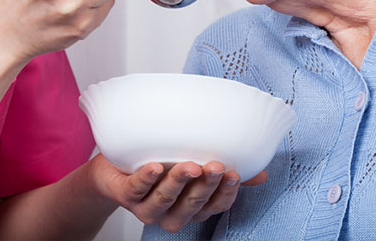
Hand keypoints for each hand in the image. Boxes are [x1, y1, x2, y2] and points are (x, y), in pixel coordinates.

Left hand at [90, 154, 266, 232]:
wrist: (113, 167)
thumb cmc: (158, 164)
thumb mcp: (193, 163)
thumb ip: (224, 170)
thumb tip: (262, 172)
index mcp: (192, 206)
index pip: (215, 206)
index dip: (225, 192)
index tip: (234, 173)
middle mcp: (172, 212)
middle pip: (192, 205)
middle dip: (205, 187)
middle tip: (214, 166)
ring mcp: (147, 206)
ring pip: (164, 200)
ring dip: (177, 183)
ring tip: (189, 166)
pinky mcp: (125, 195)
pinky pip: (136, 190)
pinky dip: (146, 179)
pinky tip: (154, 166)